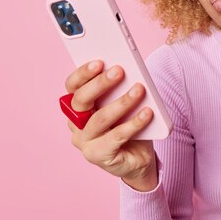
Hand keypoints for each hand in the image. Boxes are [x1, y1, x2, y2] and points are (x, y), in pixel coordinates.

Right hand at [64, 60, 158, 190]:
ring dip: (122, 102)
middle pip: (81, 100)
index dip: (83, 73)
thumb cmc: (127, 123)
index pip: (72, 86)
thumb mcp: (122, 103)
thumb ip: (119, 88)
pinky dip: (134, 123)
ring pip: (100, 118)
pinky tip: (148, 113)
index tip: (99, 61)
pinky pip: (116, 137)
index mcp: (77, 106)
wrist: (137, 158)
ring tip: (139, 89)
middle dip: (100, 84)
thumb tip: (128, 70)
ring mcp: (84, 142)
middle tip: (119, 71)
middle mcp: (75, 123)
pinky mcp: (98, 156)